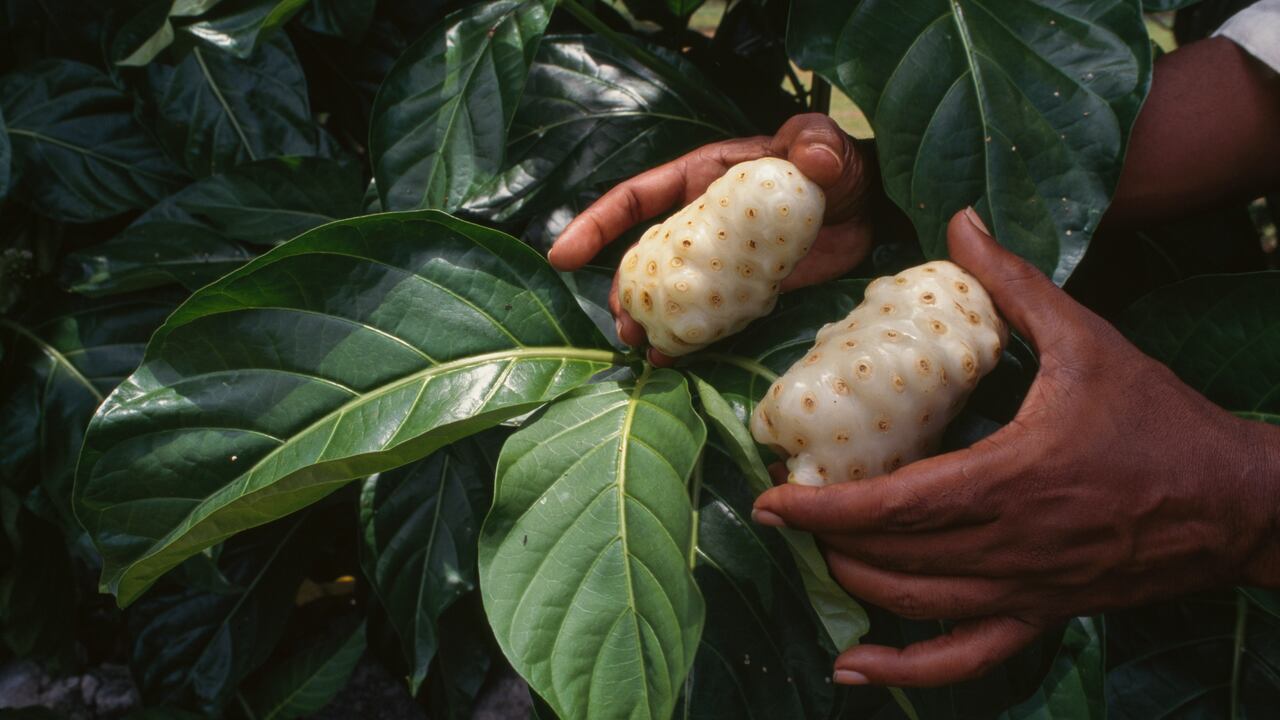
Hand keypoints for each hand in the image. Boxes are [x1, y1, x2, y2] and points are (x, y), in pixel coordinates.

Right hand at [548, 114, 881, 365]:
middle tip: (621, 324)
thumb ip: (815, 142)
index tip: (563, 255)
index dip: (596, 224)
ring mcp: (720, 261)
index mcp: (702, 181)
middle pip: (643, 257)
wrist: (868, 209)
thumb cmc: (836, 165)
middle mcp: (701, 223)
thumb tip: (813, 157)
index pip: (637, 199)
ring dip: (650, 319)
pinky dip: (689, 337)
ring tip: (641, 346)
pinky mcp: (745, 292)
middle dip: (623, 289)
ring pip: (669, 293)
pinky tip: (676, 359)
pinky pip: (707, 317)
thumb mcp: (822, 143)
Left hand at [751, 208, 1279, 687]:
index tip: (771, 495)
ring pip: (916, 605)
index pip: (893, 505)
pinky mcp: (1042, 615)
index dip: (822, 507)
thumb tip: (960, 223)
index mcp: (1011, 479)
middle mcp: (1010, 547)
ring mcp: (1025, 590)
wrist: (1236, 500)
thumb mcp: (1087, 340)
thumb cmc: (1159, 420)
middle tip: (782, 509)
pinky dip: (905, 671)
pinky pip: (965, 659)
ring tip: (816, 551)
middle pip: (892, 558)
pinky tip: (857, 668)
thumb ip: (1015, 284)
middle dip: (825, 538)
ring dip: (854, 583)